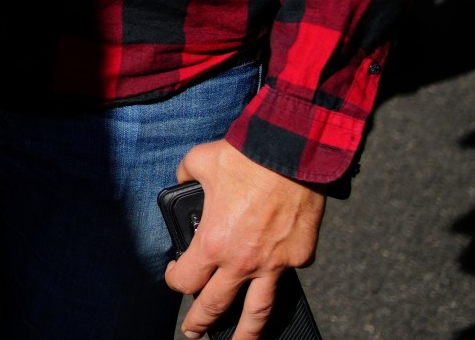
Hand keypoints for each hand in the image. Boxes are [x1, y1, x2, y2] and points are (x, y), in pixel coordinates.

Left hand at [164, 141, 324, 339]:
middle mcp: (242, 262)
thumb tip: (184, 181)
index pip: (185, 280)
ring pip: (258, 312)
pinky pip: (286, 274)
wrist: (292, 152)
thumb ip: (185, 176)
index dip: (174, 279)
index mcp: (212, 244)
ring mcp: (274, 264)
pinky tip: (272, 281)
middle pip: (215, 306)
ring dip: (246, 333)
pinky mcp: (300, 257)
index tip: (175, 274)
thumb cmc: (245, 157)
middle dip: (201, 322)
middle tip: (194, 332)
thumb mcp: (199, 162)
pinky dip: (278, 279)